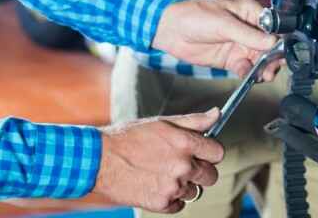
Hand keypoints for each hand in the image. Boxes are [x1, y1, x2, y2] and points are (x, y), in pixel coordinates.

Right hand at [93, 108, 223, 213]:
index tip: (201, 151)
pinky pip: (179, 205)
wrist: (99, 159)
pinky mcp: (161, 203)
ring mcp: (173, 186)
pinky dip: (171, 198)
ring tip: (162, 172)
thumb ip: (194, 121)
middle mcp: (182, 166)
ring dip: (184, 184)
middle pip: (211, 175)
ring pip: (195, 191)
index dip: (210, 151)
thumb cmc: (130, 137)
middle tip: (181, 163)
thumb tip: (217, 113)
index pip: (218, 153)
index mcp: (184, 143)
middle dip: (201, 170)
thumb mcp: (163, 123)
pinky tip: (156, 184)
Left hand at [152, 0, 280, 80]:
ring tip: (264, 74)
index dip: (281, 39)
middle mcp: (249, 29)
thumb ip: (248, 34)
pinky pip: (246, 69)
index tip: (283, 51)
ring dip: (265, 68)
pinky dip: (249, 73)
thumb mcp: (224, 22)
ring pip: (261, 60)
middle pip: (270, 46)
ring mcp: (241, 45)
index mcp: (250, 12)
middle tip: (274, 67)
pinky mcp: (232, 60)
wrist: (171, 31)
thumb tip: (273, 42)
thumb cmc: (194, 16)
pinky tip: (247, 75)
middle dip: (275, 57)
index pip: (274, 26)